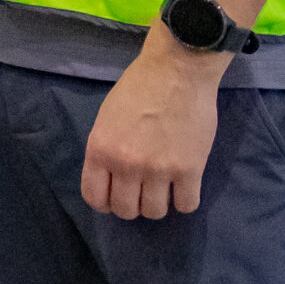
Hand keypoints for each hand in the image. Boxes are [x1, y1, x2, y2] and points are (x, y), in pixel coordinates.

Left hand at [81, 28, 226, 218]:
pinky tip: (184, 186)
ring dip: (159, 204)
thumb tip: (112, 178)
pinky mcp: (189, 169)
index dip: (106, 203)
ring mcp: (158, 169)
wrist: (176, 71)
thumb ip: (107, 150)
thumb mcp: (106, 118)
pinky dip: (184, 200)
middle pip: (126, 210)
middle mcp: (126, 164)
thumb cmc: (139, 88)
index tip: (116, 197)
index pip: (94, 198)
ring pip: (155, 212)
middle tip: (143, 191)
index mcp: (100, 149)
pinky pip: (186, 205)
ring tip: (164, 187)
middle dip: (133, 205)